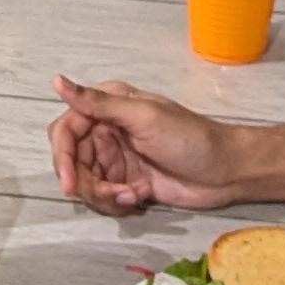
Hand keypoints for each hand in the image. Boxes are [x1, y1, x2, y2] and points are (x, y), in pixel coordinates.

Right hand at [50, 76, 251, 212]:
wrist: (226, 171)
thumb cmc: (190, 138)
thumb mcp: (144, 117)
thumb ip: (99, 103)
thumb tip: (57, 81)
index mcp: (109, 106)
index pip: (66, 131)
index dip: (62, 158)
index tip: (69, 184)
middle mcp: (107, 130)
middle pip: (72, 162)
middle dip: (86, 183)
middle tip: (112, 194)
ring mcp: (117, 158)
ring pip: (87, 183)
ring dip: (105, 195)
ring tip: (133, 195)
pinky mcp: (127, 182)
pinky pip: (104, 197)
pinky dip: (116, 203)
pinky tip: (139, 197)